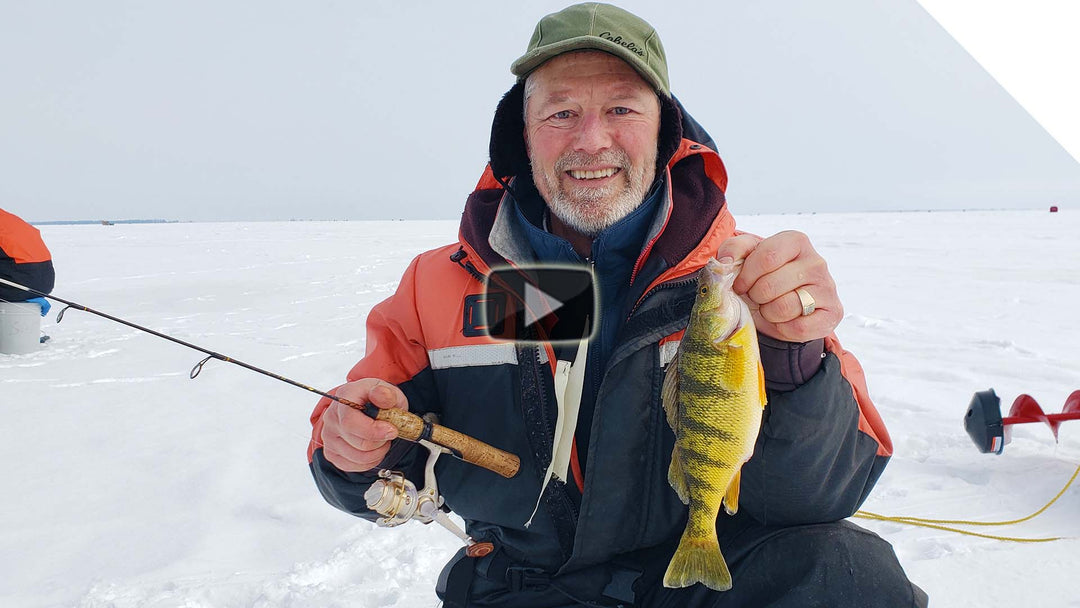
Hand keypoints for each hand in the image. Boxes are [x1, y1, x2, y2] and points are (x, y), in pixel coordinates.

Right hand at [319, 378, 408, 471]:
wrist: (365, 406)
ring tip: (383, 440)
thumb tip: (382, 396)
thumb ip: (386, 394)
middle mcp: (332, 418)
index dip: (374, 431)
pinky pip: (354, 466)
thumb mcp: (387, 391)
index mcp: (344, 398)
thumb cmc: (376, 399)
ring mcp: (329, 437)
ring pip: (359, 457)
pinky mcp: (331, 453)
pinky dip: (370, 461)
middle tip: (390, 433)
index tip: (392, 430)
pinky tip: (374, 449)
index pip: (350, 423)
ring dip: (378, 452)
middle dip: (381, 442)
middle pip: (359, 443)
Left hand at [715, 231, 842, 342]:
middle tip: (758, 297)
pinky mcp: (833, 314)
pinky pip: (798, 328)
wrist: (782, 309)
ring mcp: (828, 288)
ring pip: (783, 308)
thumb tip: (725, 261)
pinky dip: (784, 328)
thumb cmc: (762, 279)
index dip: (746, 276)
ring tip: (771, 307)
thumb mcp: (745, 259)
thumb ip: (732, 250)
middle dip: (755, 296)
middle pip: (770, 285)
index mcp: (796, 241)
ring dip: (768, 313)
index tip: (741, 285)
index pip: (767, 256)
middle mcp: (816, 262)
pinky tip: (785, 320)